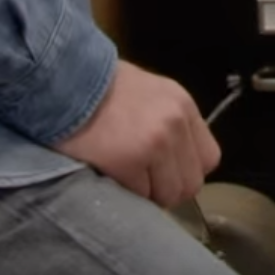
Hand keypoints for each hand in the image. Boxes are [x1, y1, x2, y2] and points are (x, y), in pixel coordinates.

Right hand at [53, 61, 220, 207]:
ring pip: (168, 195)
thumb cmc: (102, 87)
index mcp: (184, 106)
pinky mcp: (128, 162)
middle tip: (144, 181)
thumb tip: (174, 161)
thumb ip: (169, 123)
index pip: (209, 158)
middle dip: (168, 188)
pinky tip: (111, 174)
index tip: (166, 172)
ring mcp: (155, 144)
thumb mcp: (151, 94)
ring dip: (148, 194)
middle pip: (192, 183)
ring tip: (126, 178)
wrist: (65, 79)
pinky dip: (125, 191)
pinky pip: (139, 195)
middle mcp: (175, 124)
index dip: (187, 170)